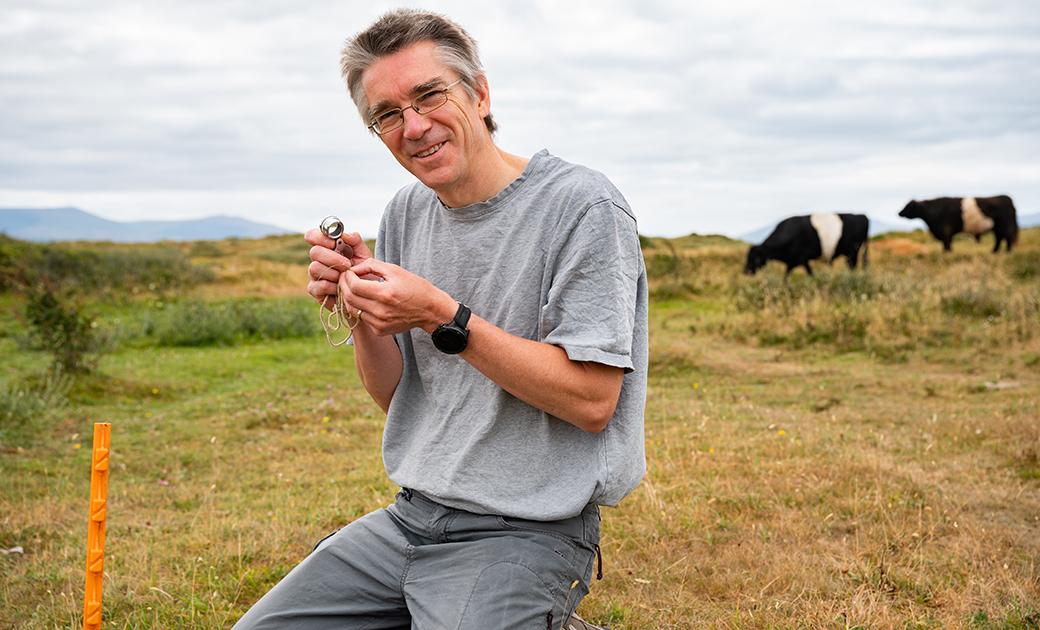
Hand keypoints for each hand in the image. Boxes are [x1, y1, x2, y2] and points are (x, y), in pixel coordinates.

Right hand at [304, 228, 372, 309]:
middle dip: (333, 258)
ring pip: (315, 268)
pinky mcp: (316, 291)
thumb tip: (344, 235)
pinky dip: (333, 286)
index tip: (335, 243)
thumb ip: (355, 241)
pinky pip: (319, 285)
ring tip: (347, 277)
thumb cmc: (364, 272)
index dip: (320, 237)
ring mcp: (315, 275)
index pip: (312, 236)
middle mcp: (318, 260)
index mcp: (327, 247)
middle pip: (314, 252)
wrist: (367, 295)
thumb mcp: (364, 254)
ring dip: (334, 272)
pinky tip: (342, 288)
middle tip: (348, 264)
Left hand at [338, 259, 455, 335]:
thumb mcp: (396, 270)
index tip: (348, 271)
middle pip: (349, 298)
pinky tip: (364, 300)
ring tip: (352, 289)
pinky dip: (359, 308)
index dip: (347, 277)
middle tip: (345, 279)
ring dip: (348, 298)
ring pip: (352, 310)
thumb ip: (372, 265)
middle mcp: (380, 311)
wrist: (430, 311)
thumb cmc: (415, 287)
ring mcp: (379, 323)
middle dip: (343, 286)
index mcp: (385, 293)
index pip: (354, 285)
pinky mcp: (380, 330)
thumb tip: (354, 268)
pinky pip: (362, 318)